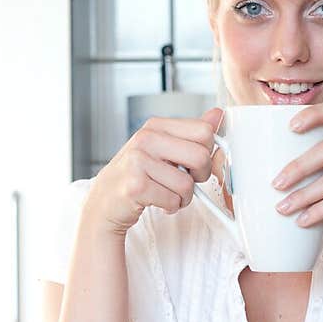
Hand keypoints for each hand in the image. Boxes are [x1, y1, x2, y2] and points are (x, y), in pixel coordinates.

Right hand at [85, 107, 222, 236]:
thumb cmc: (137, 175)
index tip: (193, 163)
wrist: (105, 201)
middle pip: (200, 157)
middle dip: (199, 177)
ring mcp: (138, 162)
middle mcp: (145, 139)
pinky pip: (173, 200)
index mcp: (155, 126)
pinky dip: (171, 207)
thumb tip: (217, 114)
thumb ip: (191, 134)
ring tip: (167, 194)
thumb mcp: (163, 149)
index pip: (204, 131)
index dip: (207, 153)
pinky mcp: (135, 186)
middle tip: (185, 182)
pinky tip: (157, 202)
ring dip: (183, 197)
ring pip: (187, 184)